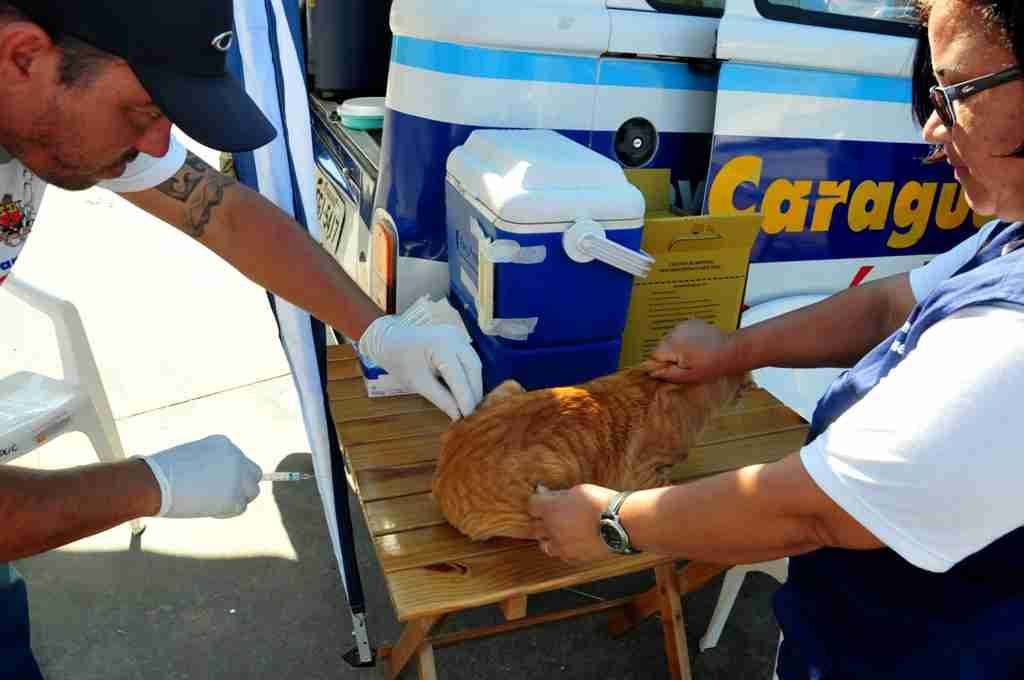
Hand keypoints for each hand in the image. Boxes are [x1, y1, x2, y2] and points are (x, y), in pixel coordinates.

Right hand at [141, 435, 262, 518]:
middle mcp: (235, 457)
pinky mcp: (234, 497)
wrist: (154, 482)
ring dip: (237, 500)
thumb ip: (209, 466)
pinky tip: (209, 510)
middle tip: (225, 496)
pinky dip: (226, 512)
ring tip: (214, 504)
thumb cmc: (163, 472)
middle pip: (253, 473)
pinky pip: (240, 508)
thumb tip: (218, 483)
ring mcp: (237, 477)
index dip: (228, 475)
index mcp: (223, 444)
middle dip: (242, 485)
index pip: (238, 460)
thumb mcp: (190, 459)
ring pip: (251, 492)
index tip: (214, 483)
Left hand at [359, 315, 483, 419]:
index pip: (459, 376)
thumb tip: (458, 415)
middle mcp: (454, 337)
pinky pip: (470, 359)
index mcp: (441, 345)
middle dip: (474, 391)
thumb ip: (440, 398)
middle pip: (474, 368)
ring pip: (475, 364)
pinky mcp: (459, 339)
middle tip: (473, 413)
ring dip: (475, 385)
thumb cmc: (399, 360)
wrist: (391, 341)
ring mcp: (458, 335)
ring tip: (471, 404)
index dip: (466, 398)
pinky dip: (470, 376)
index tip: (469, 416)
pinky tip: (467, 390)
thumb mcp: (417, 383)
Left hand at [528, 484, 617, 561]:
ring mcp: (561, 545)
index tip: (542, 496)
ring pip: (544, 544)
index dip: (537, 500)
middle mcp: (551, 528)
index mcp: (550, 509)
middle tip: (550, 514)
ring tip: (558, 531)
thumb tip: (545, 493)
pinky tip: (571, 541)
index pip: (531, 505)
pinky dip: (562, 548)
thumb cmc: (601, 503)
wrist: (620, 523)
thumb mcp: (578, 491)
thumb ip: (558, 495)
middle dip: (540, 519)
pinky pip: (560, 554)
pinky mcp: (572, 557)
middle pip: (534, 526)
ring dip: (548, 537)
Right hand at [650, 319, 734, 382]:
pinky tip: (697, 346)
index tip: (676, 367)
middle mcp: (675, 331)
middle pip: (662, 345)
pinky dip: (685, 339)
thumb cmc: (713, 365)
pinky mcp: (691, 322)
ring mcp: (683, 324)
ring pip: (671, 339)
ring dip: (677, 347)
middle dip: (670, 355)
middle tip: (687, 362)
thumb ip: (668, 373)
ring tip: (694, 354)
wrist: (732, 349)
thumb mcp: (689, 376)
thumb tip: (651, 372)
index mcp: (673, 344)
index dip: (663, 363)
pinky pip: (680, 333)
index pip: (654, 354)